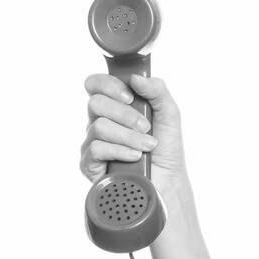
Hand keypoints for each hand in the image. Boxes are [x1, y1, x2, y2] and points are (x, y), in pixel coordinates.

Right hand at [80, 72, 187, 198]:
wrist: (168, 179)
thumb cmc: (166, 147)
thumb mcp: (169, 113)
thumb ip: (156, 90)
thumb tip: (136, 78)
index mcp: (113, 105)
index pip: (95, 84)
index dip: (109, 85)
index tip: (130, 96)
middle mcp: (100, 121)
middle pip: (96, 103)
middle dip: (125, 114)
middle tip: (146, 126)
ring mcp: (93, 142)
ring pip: (99, 127)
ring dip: (129, 136)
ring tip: (147, 146)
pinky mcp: (90, 164)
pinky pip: (96, 149)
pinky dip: (120, 151)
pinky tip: (135, 156)